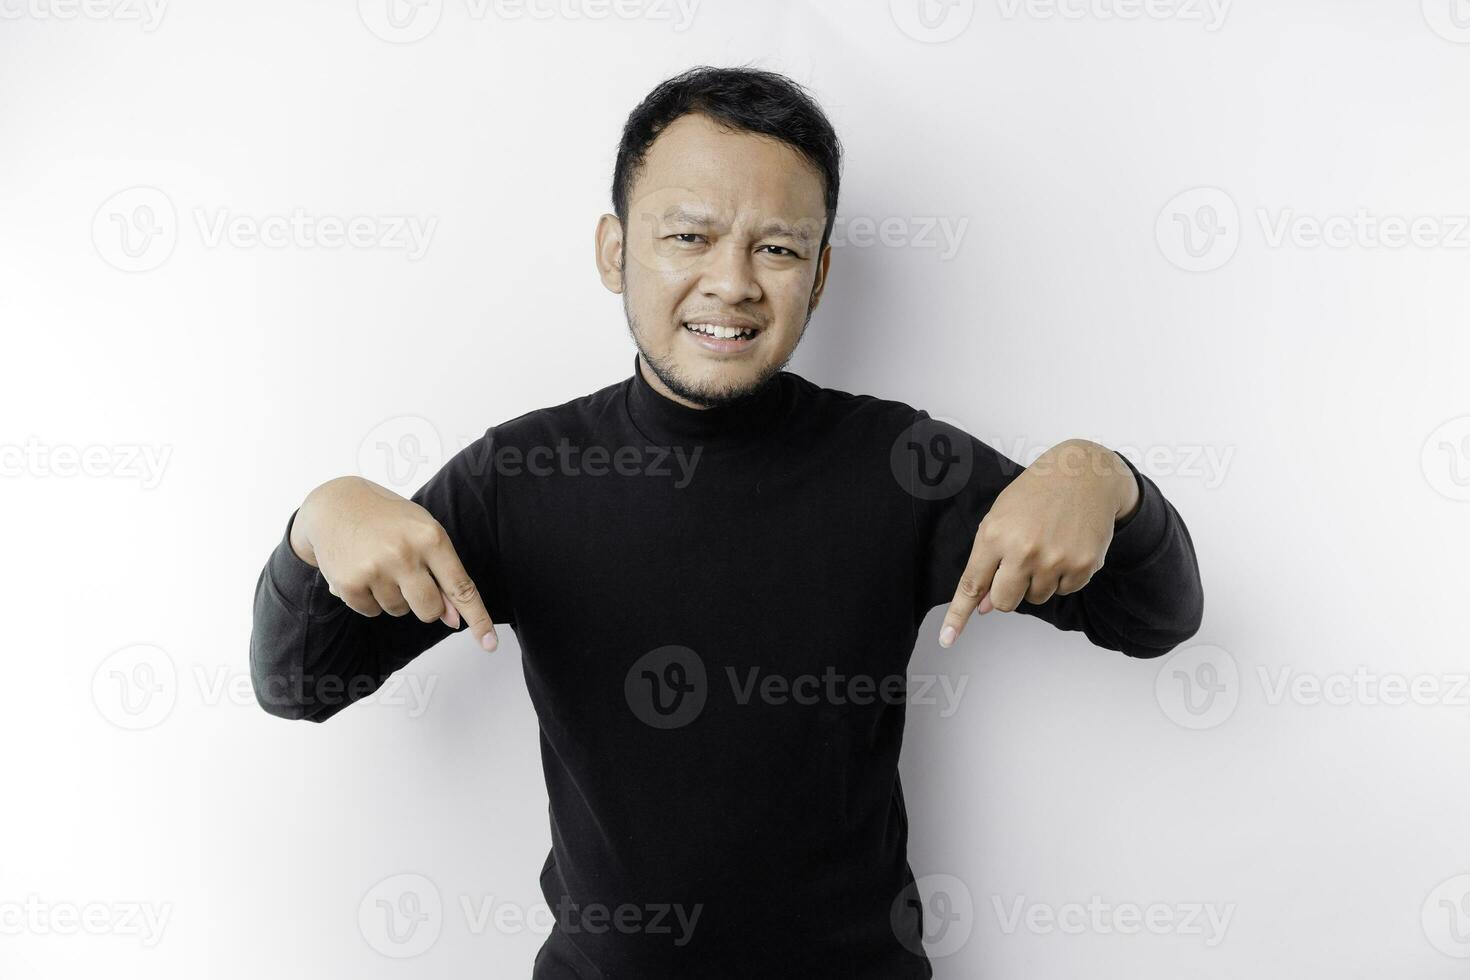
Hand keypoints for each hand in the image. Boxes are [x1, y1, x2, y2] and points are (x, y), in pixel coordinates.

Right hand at [291, 476, 499, 651]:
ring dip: (393, 596)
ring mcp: (375, 569)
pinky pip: (371, 612)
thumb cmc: (389, 519)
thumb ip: (443, 574)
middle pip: (430, 611)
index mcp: (431, 537)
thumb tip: (453, 619)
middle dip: (426, 606)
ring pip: (399, 611)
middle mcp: (404, 553)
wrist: (336, 504)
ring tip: (380, 564)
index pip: (461, 587)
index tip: (490, 643)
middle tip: (410, 578)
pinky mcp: (348, 583)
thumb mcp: (424, 534)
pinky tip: (362, 571)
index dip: (478, 618)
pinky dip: (369, 599)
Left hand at [938, 440, 1136, 647]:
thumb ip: (988, 562)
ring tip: (1046, 546)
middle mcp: (1024, 551)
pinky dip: (1063, 576)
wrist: (1084, 474)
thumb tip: (984, 607)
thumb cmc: (1036, 494)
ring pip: (1036, 598)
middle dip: (1006, 593)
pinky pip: (1064, 591)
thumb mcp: (1000, 519)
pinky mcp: (1084, 565)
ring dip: (1036, 581)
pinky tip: (1066, 547)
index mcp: (995, 535)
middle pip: (1004, 602)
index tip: (946, 638)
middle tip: (1017, 566)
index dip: (958, 615)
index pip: (972, 584)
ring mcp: (1055, 560)